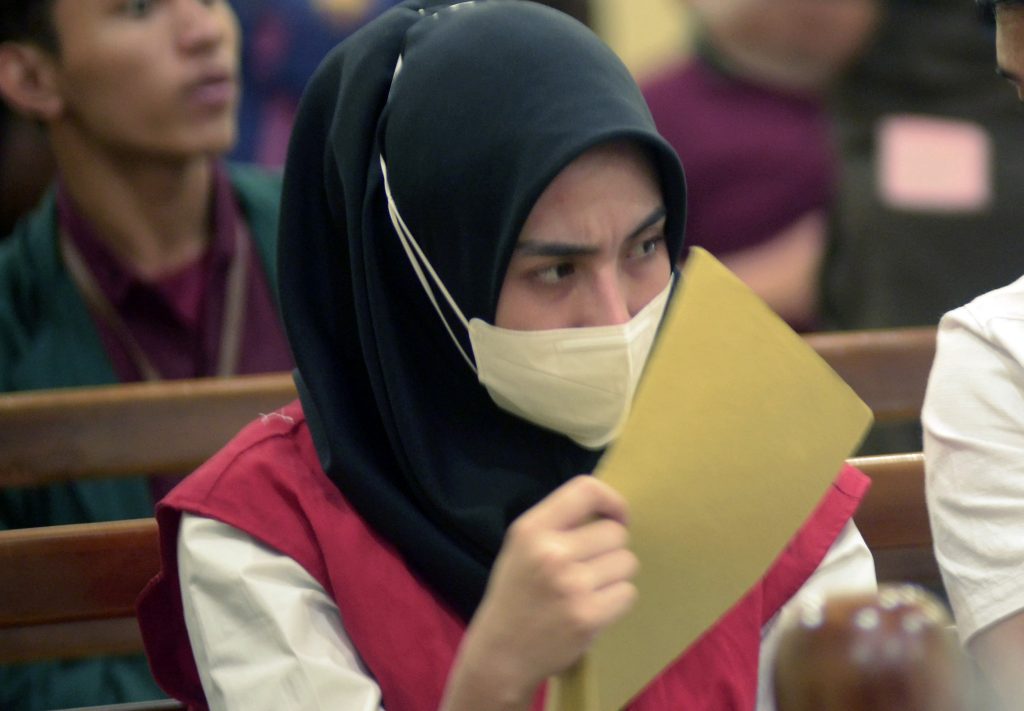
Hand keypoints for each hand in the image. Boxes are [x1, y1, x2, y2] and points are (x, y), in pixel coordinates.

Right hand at [442, 475, 637, 709]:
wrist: (501, 655)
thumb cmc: (516, 594)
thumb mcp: (522, 548)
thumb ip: (558, 525)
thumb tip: (611, 511)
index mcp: (531, 530)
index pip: (586, 489)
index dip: (612, 500)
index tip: (616, 517)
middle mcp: (551, 553)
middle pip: (616, 533)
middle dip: (611, 549)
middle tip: (591, 567)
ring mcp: (571, 586)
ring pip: (627, 563)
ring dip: (615, 576)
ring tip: (589, 589)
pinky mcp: (588, 617)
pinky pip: (627, 594)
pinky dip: (616, 601)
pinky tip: (592, 608)